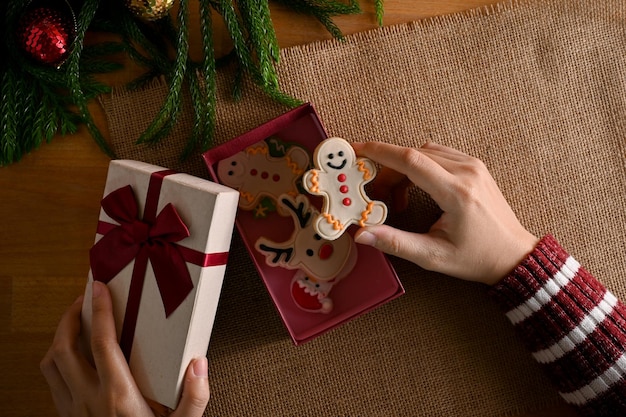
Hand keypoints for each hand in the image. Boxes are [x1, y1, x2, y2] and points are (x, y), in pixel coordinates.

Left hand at [40, 281, 209, 416]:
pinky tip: (73, 357)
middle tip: (82, 300)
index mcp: (119, 395)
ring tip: (73, 323)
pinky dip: (57, 361)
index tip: (99, 289)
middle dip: (68, 317)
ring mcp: (73, 409)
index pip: (102, 342)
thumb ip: (195, 398)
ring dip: (58, 338)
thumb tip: (200, 365)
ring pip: (51, 364)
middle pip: (64, 347)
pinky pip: (51, 383)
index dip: (99, 311)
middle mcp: (89, 399)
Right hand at [352, 141, 537, 284]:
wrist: (514, 255)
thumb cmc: (477, 258)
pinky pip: (438, 154)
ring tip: (397, 198)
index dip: (379, 152)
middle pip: (413, 155)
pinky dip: (419, 166)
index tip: (357, 150)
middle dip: (387, 170)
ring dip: (403, 169)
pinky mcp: (475, 166)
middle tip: (376, 195)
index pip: (411, 160)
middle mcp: (467, 172)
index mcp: (456, 193)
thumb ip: (395, 242)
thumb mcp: (433, 256)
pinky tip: (415, 188)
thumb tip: (362, 233)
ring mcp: (473, 165)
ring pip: (425, 152)